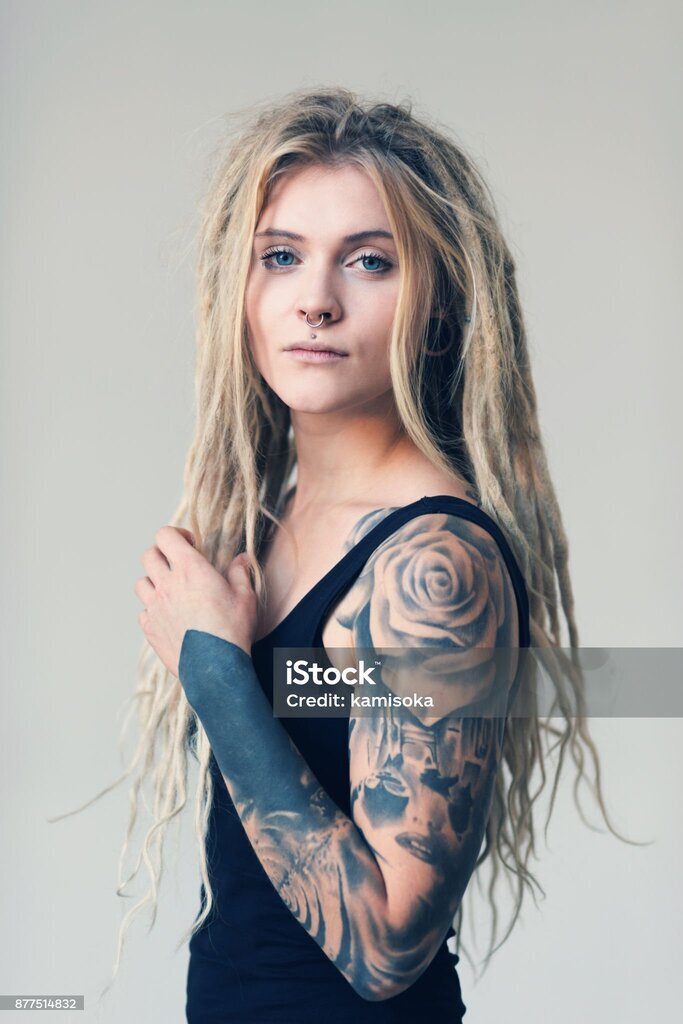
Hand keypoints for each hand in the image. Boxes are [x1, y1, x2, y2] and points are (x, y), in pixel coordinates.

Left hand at [134, 526, 257, 677]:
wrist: (215, 667)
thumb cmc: (232, 631)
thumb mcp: (245, 597)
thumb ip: (240, 573)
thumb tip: (241, 559)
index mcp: (190, 569)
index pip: (165, 536)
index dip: (176, 535)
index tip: (189, 544)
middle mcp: (167, 584)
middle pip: (149, 555)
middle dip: (163, 555)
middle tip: (178, 565)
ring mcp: (155, 607)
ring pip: (141, 583)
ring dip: (154, 582)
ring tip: (171, 590)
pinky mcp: (150, 628)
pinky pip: (143, 611)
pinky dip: (153, 609)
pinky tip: (169, 615)